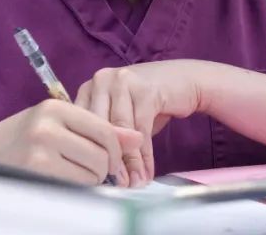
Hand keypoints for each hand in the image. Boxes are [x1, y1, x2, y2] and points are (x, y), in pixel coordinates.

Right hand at [0, 99, 142, 185]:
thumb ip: (95, 128)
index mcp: (56, 108)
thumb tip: (136, 138)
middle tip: (93, 171)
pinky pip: (76, 185)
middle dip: (104, 168)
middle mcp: (49, 125)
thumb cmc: (22, 139)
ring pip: (92, 172)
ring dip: (90, 179)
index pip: (105, 130)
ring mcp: (41, 149)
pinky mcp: (37, 172)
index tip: (110, 160)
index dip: (114, 150)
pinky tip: (62, 180)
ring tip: (73, 174)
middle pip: (102, 153)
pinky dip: (77, 188)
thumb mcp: (55, 123)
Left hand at [75, 60, 205, 186]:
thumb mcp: (121, 116)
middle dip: (108, 160)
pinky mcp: (145, 90)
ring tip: (133, 183)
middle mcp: (102, 80)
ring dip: (128, 162)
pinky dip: (144, 155)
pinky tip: (147, 172)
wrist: (184, 81)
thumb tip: (98, 172)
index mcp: (89, 87)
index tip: (96, 179)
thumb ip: (107, 136)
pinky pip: (141, 129)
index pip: (80, 124)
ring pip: (120, 130)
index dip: (89, 153)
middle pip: (98, 126)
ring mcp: (123, 81)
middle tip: (117, 186)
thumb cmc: (149, 102)